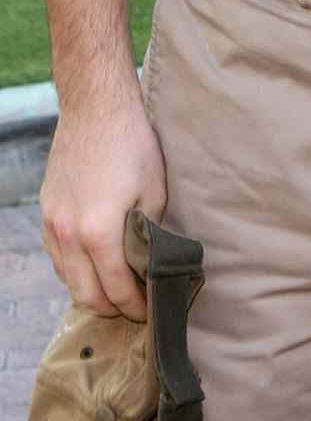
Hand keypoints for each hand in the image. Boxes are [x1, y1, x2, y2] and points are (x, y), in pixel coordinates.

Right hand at [40, 89, 166, 320]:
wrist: (95, 108)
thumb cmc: (131, 145)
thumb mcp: (154, 191)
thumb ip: (149, 234)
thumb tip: (151, 264)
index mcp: (99, 232)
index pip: (117, 289)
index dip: (135, 307)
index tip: (149, 312)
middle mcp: (69, 234)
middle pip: (86, 295)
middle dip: (112, 308)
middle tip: (134, 307)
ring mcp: (53, 224)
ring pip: (67, 278)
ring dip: (90, 290)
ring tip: (116, 289)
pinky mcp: (46, 211)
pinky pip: (57, 256)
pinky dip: (74, 269)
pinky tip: (93, 264)